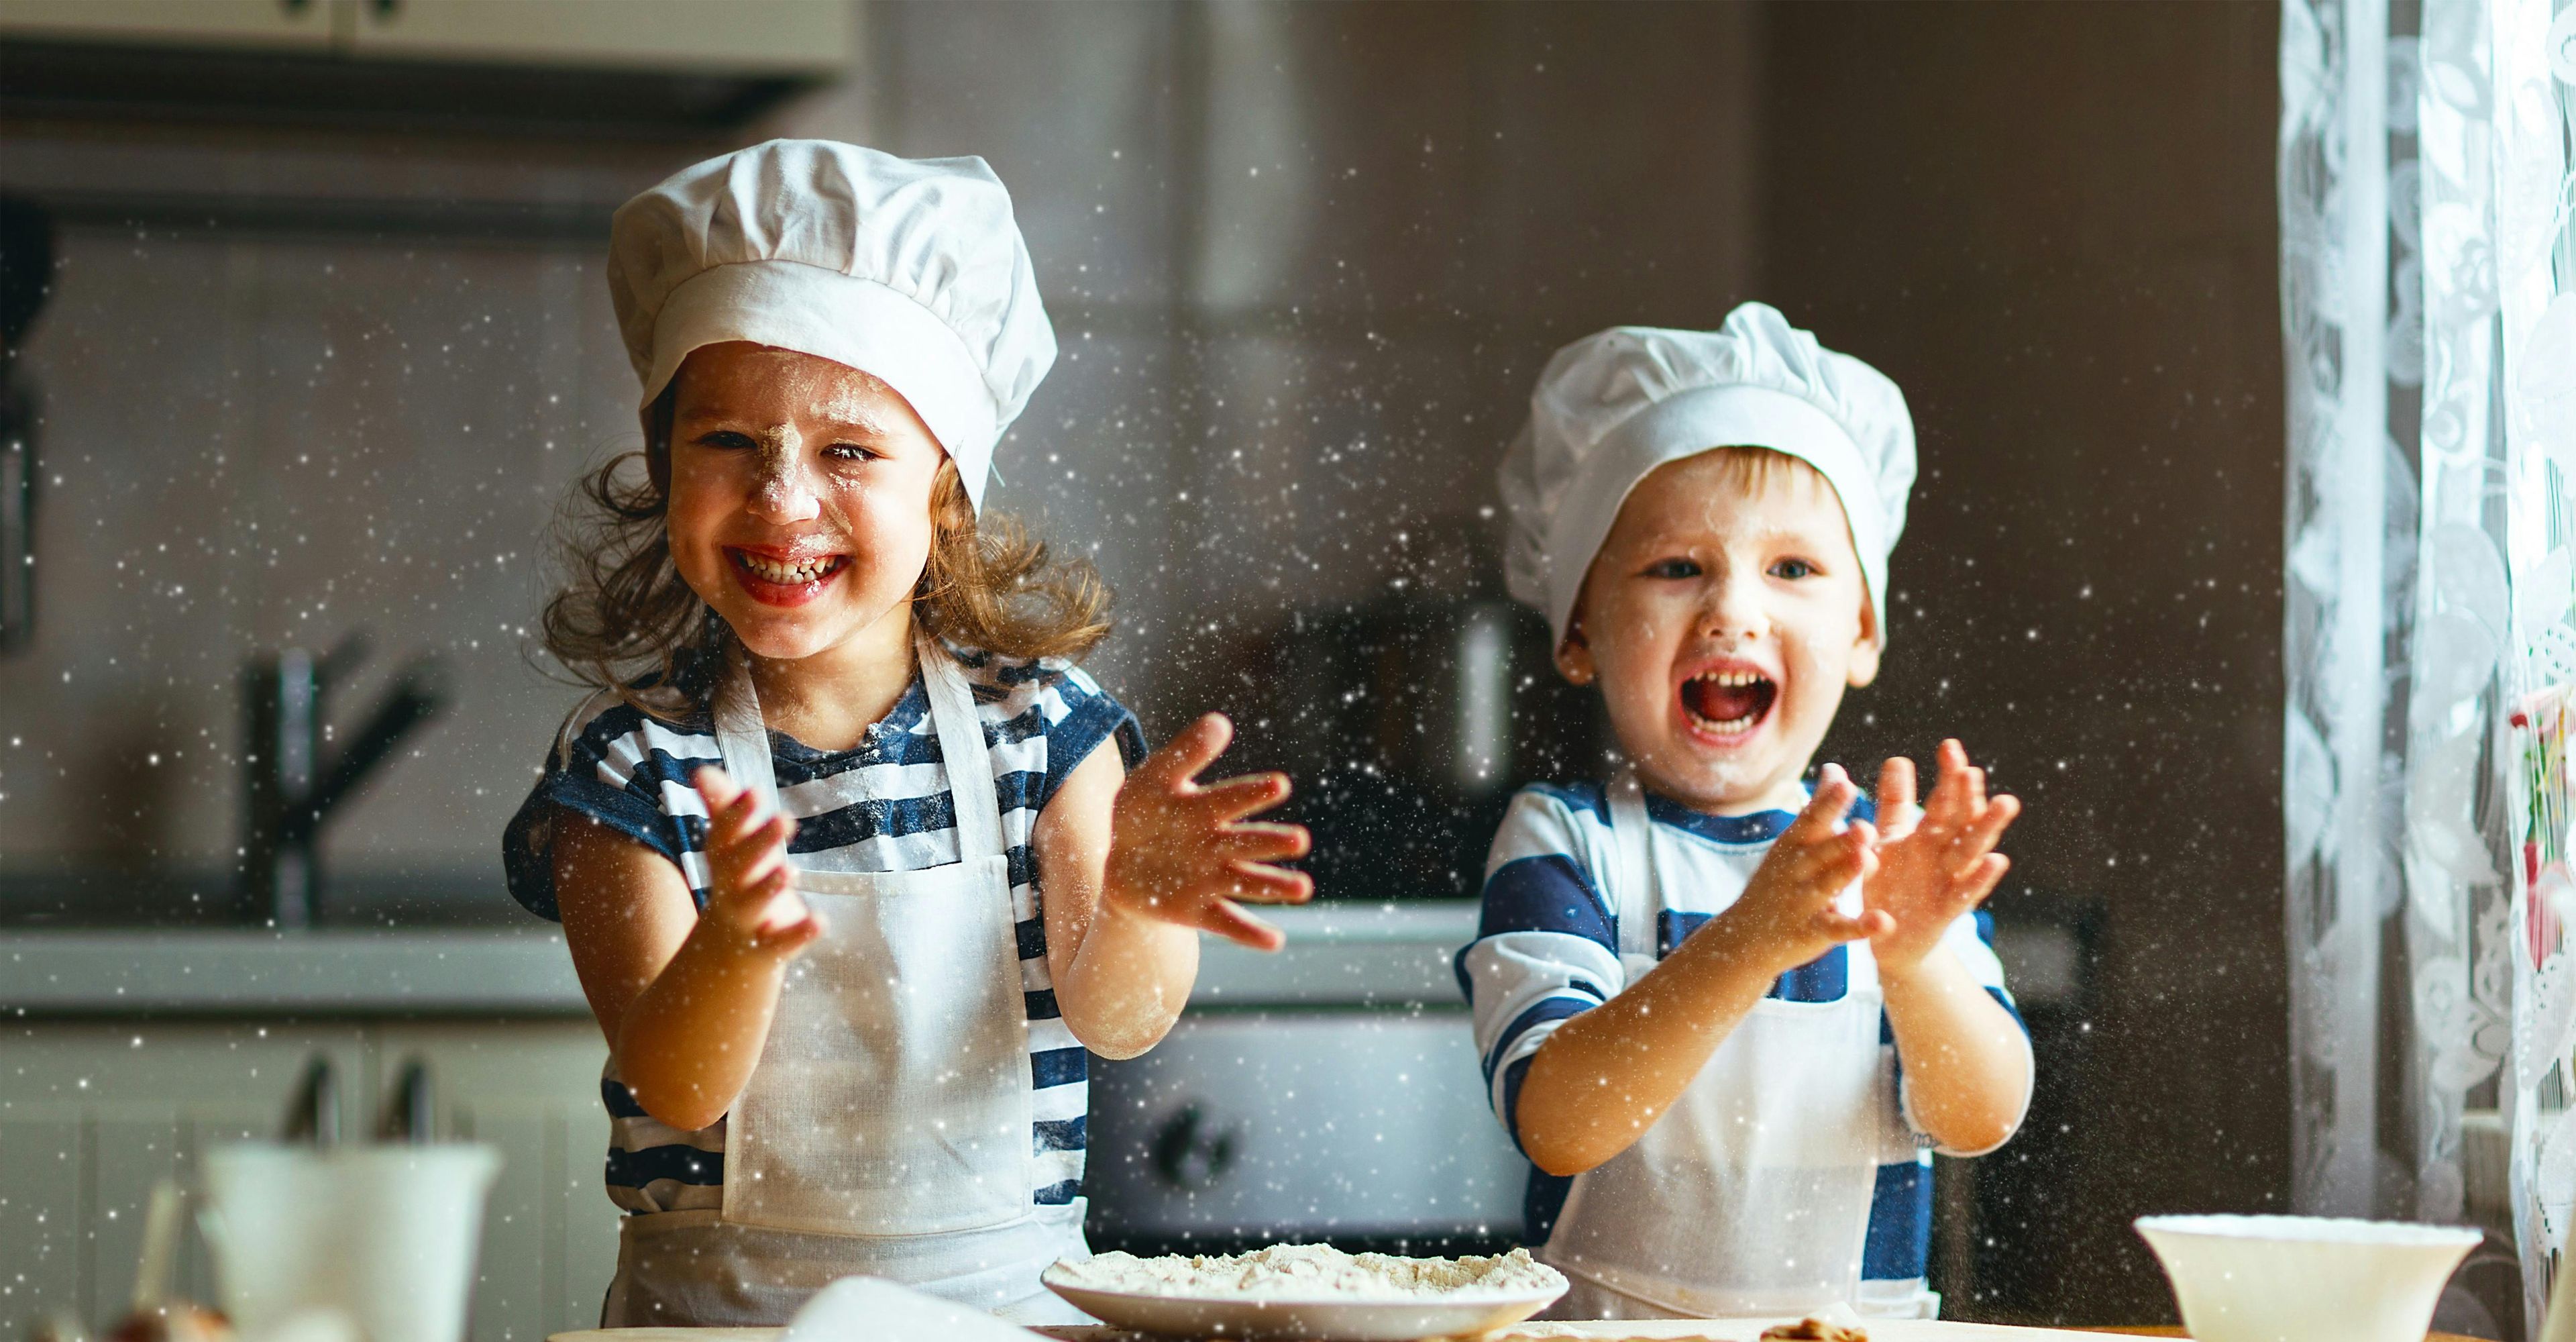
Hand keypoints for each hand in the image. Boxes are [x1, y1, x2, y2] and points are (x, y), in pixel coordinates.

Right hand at [690, 766, 824, 958]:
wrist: (724, 956)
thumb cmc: (737, 886)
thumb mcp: (730, 851)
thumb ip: (722, 811)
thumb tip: (700, 771)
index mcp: (724, 863)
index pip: (724, 836)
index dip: (736, 815)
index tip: (755, 792)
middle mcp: (730, 889)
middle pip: (739, 865)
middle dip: (760, 842)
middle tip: (785, 818)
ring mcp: (748, 920)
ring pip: (754, 903)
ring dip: (770, 886)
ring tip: (790, 869)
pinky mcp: (769, 948)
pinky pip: (782, 942)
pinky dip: (800, 933)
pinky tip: (820, 920)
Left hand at [1103, 713, 1312, 950]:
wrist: (1122, 860)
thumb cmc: (1145, 812)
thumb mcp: (1154, 778)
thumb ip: (1185, 753)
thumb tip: (1220, 722)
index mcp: (1207, 808)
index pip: (1232, 798)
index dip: (1253, 792)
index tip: (1280, 784)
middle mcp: (1218, 844)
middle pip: (1248, 842)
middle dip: (1272, 841)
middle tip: (1299, 840)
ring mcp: (1212, 878)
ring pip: (1248, 882)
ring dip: (1275, 885)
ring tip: (1303, 889)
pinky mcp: (1200, 911)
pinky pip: (1228, 923)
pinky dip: (1250, 934)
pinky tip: (1275, 942)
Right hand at [1708, 764, 1891, 974]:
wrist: (1744, 937)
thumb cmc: (1779, 880)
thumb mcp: (1793, 842)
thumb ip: (1819, 807)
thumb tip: (1835, 767)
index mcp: (1793, 845)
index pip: (1811, 820)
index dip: (1828, 804)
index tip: (1845, 784)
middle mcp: (1795, 871)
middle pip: (1820, 852)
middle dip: (1840, 840)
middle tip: (1865, 826)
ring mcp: (1802, 902)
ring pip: (1827, 886)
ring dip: (1845, 874)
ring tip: (1865, 860)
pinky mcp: (1813, 932)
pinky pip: (1839, 929)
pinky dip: (1860, 928)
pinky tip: (1883, 922)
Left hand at [1864, 740, 2017, 976]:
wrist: (1889, 939)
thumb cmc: (1892, 884)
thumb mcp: (1888, 841)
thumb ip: (1894, 804)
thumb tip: (1899, 758)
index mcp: (1929, 836)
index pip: (1944, 801)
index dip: (1949, 776)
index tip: (1950, 746)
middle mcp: (1945, 855)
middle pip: (1961, 821)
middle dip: (1968, 796)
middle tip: (1972, 769)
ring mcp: (1949, 882)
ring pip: (1972, 852)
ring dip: (1988, 828)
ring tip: (2006, 802)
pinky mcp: (1947, 912)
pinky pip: (1966, 893)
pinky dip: (1982, 878)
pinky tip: (1998, 860)